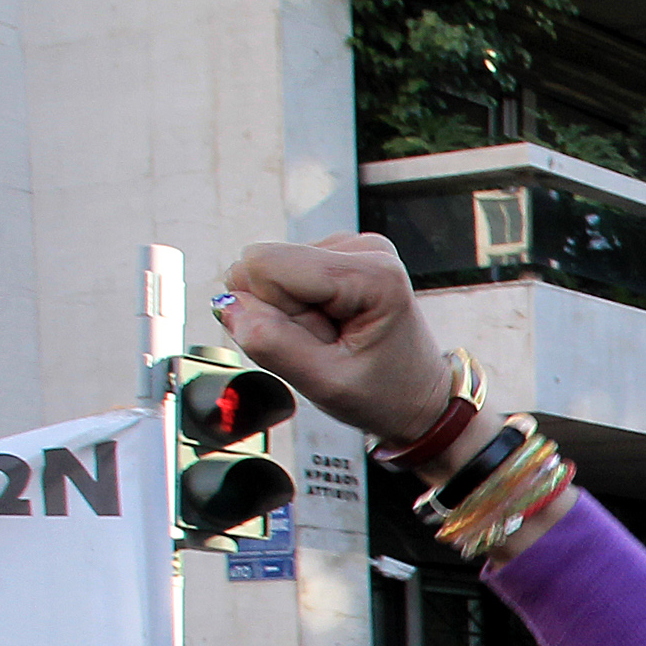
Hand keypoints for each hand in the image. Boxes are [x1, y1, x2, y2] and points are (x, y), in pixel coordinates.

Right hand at [216, 235, 467, 448]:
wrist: (418, 397)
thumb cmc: (384, 393)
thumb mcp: (325, 383)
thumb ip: (271, 343)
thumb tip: (226, 304)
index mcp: (373, 273)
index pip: (266, 265)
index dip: (273, 312)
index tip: (318, 341)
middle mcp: (364, 248)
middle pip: (266, 265)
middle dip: (283, 313)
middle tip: (326, 344)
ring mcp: (351, 248)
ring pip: (271, 271)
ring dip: (292, 313)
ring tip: (333, 339)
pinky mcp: (338, 255)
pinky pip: (283, 276)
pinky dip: (299, 307)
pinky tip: (331, 327)